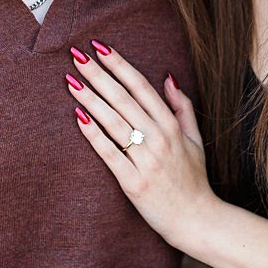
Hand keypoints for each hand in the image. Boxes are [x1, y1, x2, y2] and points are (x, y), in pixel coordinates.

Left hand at [66, 42, 214, 248]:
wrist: (196, 219)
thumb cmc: (193, 179)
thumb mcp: (195, 139)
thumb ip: (183, 107)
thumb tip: (168, 77)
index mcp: (172, 126)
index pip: (141, 87)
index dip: (120, 65)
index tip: (100, 47)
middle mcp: (159, 139)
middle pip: (123, 99)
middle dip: (99, 75)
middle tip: (76, 55)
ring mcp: (146, 161)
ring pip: (114, 122)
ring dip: (91, 99)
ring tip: (71, 81)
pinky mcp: (133, 182)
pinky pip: (109, 154)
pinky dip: (93, 135)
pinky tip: (78, 117)